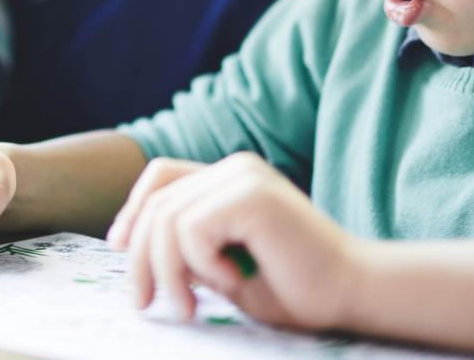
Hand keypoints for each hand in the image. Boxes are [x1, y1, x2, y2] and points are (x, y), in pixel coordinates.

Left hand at [106, 152, 362, 330]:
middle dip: (139, 258)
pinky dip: (201, 267)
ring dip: (168, 272)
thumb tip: (130, 245)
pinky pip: (190, 231)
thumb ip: (189, 247)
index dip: (132, 211)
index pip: (161, 176)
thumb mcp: (225, 266)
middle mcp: (236, 167)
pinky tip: (232, 281)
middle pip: (157, 203)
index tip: (118, 249)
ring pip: (166, 220)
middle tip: (145, 305)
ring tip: (190, 307)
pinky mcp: (250, 195)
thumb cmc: (297, 289)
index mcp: (233, 177)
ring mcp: (243, 176)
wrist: (355, 293)